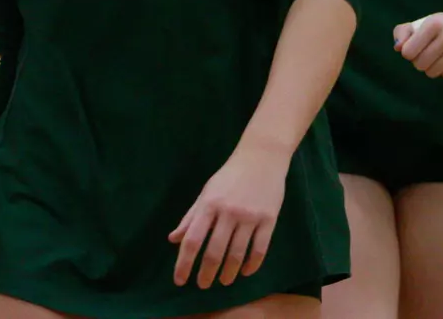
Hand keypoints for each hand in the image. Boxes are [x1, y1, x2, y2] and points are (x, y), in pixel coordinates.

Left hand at [169, 141, 288, 288]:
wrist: (262, 156)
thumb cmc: (230, 175)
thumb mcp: (206, 192)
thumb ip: (191, 217)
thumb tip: (173, 240)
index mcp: (209, 205)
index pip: (192, 240)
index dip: (184, 263)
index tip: (180, 280)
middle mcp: (228, 212)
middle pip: (214, 251)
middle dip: (207, 273)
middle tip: (203, 285)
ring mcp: (250, 216)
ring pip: (237, 254)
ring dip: (229, 272)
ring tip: (224, 281)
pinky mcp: (269, 219)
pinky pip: (260, 249)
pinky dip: (252, 265)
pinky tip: (245, 272)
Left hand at [393, 11, 442, 78]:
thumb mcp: (424, 22)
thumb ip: (403, 32)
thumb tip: (398, 48)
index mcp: (434, 24)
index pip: (408, 52)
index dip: (409, 53)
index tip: (415, 48)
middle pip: (420, 65)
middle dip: (420, 62)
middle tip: (428, 54)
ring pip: (433, 72)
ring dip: (432, 67)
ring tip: (439, 56)